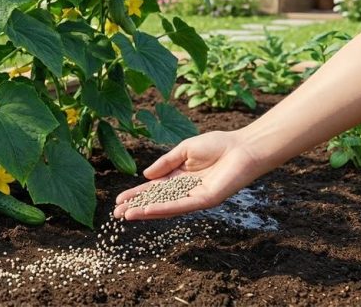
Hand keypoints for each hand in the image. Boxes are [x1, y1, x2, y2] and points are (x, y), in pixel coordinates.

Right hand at [113, 131, 265, 219]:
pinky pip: (181, 206)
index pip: (153, 188)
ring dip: (146, 212)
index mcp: (179, 176)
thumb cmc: (218, 144)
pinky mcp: (205, 200)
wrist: (243, 148)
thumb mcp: (184, 149)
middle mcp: (185, 189)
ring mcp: (194, 196)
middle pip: (156, 201)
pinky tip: (148, 211)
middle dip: (136, 207)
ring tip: (127, 216)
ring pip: (165, 207)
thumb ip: (165, 163)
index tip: (119, 200)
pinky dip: (163, 209)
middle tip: (116, 214)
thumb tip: (145, 176)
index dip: (136, 194)